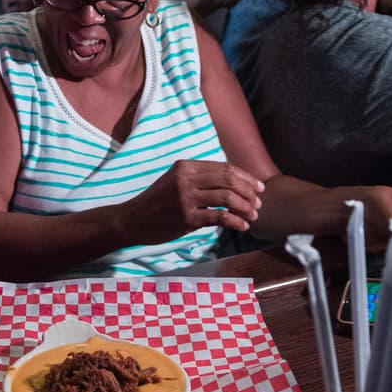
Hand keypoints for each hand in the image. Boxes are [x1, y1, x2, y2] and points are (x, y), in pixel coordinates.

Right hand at [125, 160, 264, 244]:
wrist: (133, 219)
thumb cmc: (157, 202)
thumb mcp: (175, 180)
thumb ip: (199, 178)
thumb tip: (232, 182)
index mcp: (185, 166)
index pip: (224, 168)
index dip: (246, 177)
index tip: (259, 187)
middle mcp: (186, 179)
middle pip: (228, 180)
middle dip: (249, 191)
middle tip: (259, 203)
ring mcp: (186, 198)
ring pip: (227, 198)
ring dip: (245, 207)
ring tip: (253, 215)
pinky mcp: (186, 218)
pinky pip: (220, 217)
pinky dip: (236, 222)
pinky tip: (243, 226)